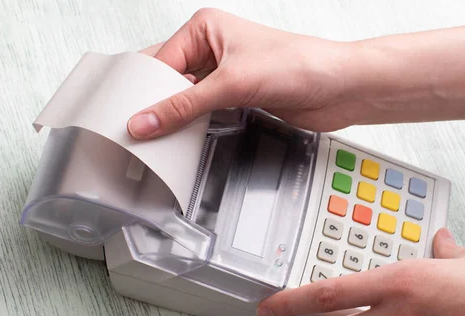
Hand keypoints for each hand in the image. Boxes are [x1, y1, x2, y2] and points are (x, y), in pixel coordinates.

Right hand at [128, 10, 464, 138]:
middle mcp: (212, 50)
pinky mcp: (234, 98)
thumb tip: (146, 121)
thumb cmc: (299, 64)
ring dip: (172, 117)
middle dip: (153, 103)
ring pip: (183, 99)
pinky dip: (190, 126)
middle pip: (169, 80)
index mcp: (206, 29)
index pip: (160, 62)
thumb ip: (184, 106)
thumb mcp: (231, 84)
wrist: (338, 88)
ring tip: (152, 136)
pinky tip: (179, 138)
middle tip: (134, 127)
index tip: (125, 116)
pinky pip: (201, 113)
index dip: (142, 91)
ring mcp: (223, 75)